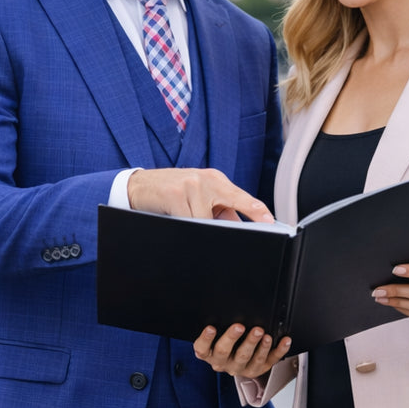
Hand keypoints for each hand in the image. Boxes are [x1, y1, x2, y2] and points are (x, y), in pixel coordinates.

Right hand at [127, 168, 273, 221]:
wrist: (139, 185)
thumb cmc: (171, 193)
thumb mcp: (198, 197)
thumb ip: (219, 210)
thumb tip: (240, 227)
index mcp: (216, 179)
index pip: (242, 196)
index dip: (257, 210)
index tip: (270, 221)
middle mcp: (206, 179)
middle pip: (227, 209)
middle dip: (225, 224)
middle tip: (223, 228)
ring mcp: (191, 185)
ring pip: (205, 220)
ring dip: (196, 224)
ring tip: (181, 214)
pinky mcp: (176, 194)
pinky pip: (188, 220)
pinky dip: (183, 223)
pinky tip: (173, 215)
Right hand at [193, 324, 291, 378]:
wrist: (234, 363)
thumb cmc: (224, 345)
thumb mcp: (216, 337)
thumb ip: (218, 326)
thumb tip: (226, 305)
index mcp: (210, 354)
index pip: (202, 349)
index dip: (205, 339)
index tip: (210, 328)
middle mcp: (223, 363)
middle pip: (225, 352)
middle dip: (232, 338)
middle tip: (239, 326)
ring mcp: (241, 368)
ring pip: (248, 358)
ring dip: (256, 346)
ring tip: (263, 334)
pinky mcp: (257, 370)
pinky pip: (269, 361)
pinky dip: (278, 351)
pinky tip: (283, 341)